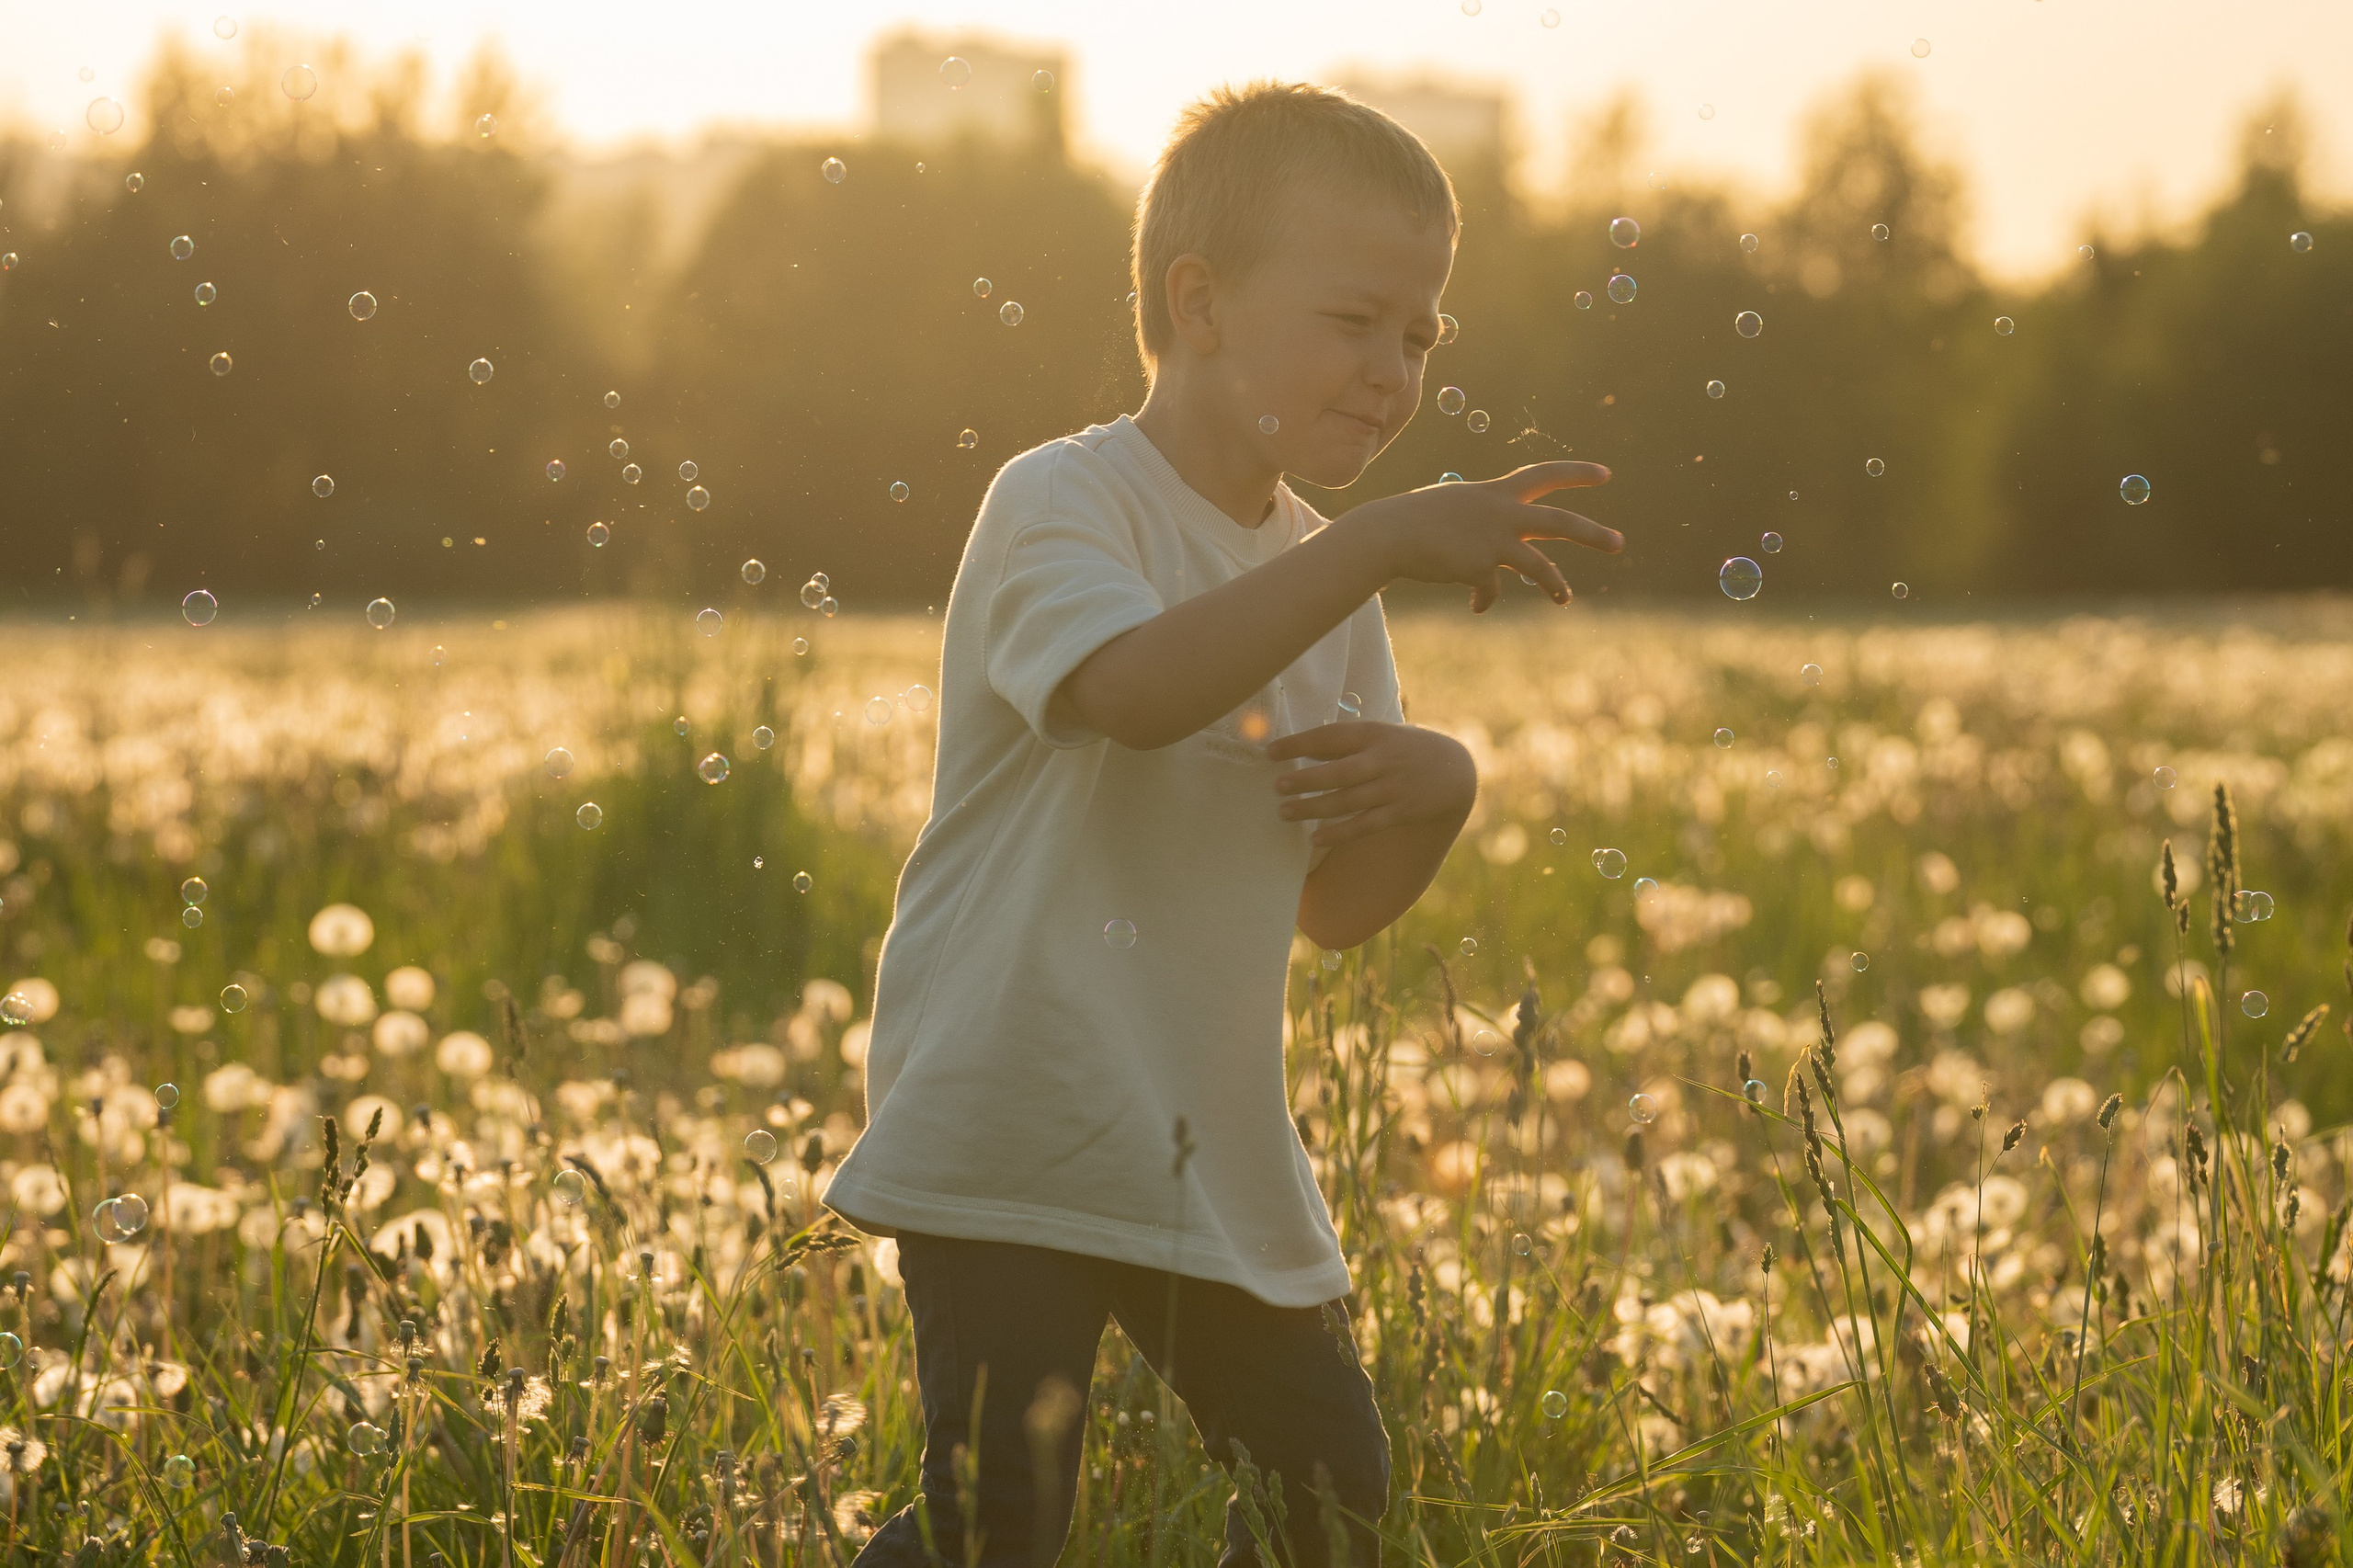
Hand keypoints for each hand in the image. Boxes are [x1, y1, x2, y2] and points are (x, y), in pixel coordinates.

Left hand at [1267, 721, 1475, 848]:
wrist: (1455, 769)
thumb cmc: (1405, 748)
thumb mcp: (1380, 734)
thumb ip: (1346, 742)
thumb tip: (1302, 749)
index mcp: (1374, 734)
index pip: (1331, 736)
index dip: (1299, 743)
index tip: (1270, 751)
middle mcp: (1383, 760)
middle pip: (1338, 772)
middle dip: (1305, 779)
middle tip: (1276, 786)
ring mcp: (1392, 788)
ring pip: (1348, 801)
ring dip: (1314, 808)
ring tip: (1284, 812)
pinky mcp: (1400, 812)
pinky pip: (1365, 825)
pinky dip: (1339, 833)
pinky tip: (1315, 838)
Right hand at [1351, 461, 1619, 611]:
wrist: (1389, 534)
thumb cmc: (1415, 519)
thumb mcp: (1455, 506)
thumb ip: (1483, 518)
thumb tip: (1495, 548)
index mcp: (1496, 492)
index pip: (1543, 474)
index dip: (1576, 472)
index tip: (1605, 473)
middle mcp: (1501, 513)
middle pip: (1559, 522)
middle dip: (1592, 533)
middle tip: (1619, 544)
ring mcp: (1493, 540)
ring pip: (1539, 567)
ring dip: (1556, 586)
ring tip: (1565, 600)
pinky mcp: (1480, 567)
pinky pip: (1490, 591)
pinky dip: (1484, 600)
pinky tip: (1476, 607)